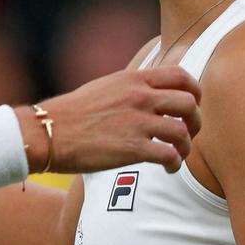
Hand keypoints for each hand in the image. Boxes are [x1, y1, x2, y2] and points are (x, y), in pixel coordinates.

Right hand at [26, 67, 202, 173]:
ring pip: (183, 132)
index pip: (180, 76)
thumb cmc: (73, 113)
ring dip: (186, 147)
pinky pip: (170, 155)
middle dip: (195, 121)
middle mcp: (139, 97)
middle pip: (189, 104)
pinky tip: (168, 168)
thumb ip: (131, 88)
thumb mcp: (105, 87)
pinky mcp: (133, 148)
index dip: (195, 91)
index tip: (192, 105)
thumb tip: (151, 93)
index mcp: (132, 79)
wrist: (48, 132)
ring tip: (176, 155)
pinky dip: (175, 164)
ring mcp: (137, 122)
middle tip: (187, 133)